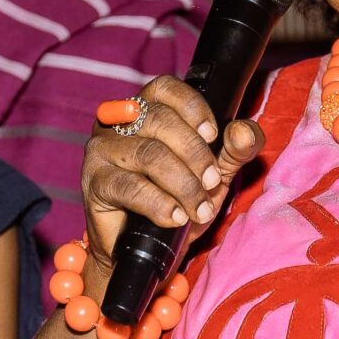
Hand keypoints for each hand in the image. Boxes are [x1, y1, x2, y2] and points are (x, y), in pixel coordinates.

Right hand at [78, 76, 263, 275]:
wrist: (148, 249)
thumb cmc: (178, 201)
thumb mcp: (214, 173)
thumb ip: (234, 150)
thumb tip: (244, 131)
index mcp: (146, 110)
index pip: (165, 88)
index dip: (191, 107)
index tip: (213, 135)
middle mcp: (119, 123)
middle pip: (159, 120)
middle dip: (194, 153)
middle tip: (211, 182)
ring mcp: (102, 150)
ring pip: (148, 154)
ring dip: (182, 183)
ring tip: (199, 208)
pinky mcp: (94, 182)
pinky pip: (129, 187)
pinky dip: (159, 203)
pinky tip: (175, 217)